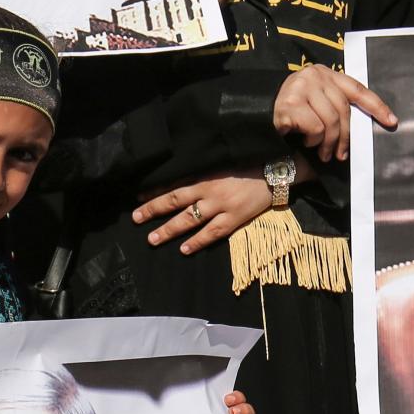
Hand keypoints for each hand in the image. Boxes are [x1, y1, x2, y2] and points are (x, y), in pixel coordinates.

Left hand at [133, 169, 271, 253]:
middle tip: (135, 218)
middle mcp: (210, 190)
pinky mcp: (236, 218)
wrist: (277, 170)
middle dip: (153, 210)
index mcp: (206, 174)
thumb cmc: (250, 164)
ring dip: (169, 229)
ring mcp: (222, 205)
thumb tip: (184, 178)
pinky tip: (184, 249)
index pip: (174, 183)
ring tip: (152, 239)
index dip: (155, 191)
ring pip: (190, 219)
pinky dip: (197, 242)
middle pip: (175, 201)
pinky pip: (213, 233)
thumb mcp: (223, 163)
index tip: (138, 197)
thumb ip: (205, 172)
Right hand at [271, 66, 396, 162]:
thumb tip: (363, 129)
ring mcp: (301, 86)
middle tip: (341, 155)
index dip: (376, 106)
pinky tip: (305, 141)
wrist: (256, 117)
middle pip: (344, 110)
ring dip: (329, 143)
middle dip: (345, 137)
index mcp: (325, 73)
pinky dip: (313, 141)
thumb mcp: (317, 106)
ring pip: (331, 121)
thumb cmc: (291, 115)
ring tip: (322, 152)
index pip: (356, 89)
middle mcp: (314, 75)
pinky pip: (315, 128)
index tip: (391, 121)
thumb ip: (336, 108)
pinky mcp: (289, 103)